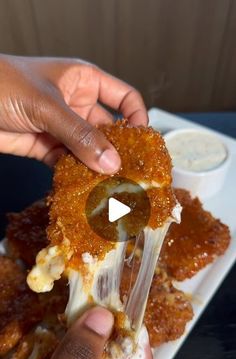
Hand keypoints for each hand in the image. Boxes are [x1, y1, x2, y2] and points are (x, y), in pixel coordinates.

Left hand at [0, 55, 147, 172]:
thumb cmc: (2, 82)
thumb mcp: (48, 105)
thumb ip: (80, 134)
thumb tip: (110, 160)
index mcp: (83, 81)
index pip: (123, 97)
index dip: (136, 117)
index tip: (143, 140)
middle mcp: (76, 105)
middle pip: (108, 129)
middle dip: (118, 150)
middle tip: (129, 172)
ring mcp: (62, 128)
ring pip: (89, 150)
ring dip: (97, 167)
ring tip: (110, 185)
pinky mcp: (46, 147)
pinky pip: (68, 163)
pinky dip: (75, 175)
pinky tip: (84, 186)